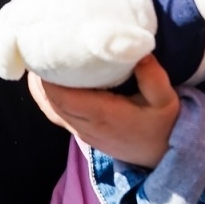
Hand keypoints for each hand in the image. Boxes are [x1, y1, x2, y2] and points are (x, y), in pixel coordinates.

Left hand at [27, 55, 178, 167]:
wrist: (163, 155)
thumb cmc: (164, 124)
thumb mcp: (166, 100)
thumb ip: (153, 76)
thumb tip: (139, 52)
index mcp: (104, 115)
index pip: (64, 97)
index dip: (49, 78)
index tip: (47, 52)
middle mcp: (88, 125)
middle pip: (52, 101)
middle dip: (42, 77)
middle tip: (39, 48)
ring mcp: (83, 132)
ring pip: (51, 109)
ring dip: (42, 87)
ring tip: (38, 60)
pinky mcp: (83, 133)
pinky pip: (57, 115)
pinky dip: (47, 98)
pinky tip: (44, 81)